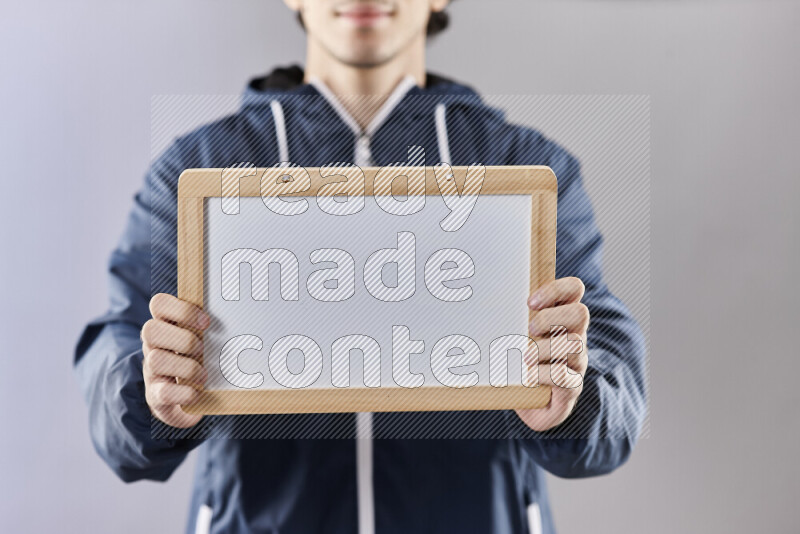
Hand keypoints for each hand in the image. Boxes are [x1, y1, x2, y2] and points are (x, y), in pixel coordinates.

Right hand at [141, 293, 209, 427]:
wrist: (186, 401)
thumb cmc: (199, 362)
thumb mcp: (204, 341)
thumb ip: (211, 328)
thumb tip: (244, 319)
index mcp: (165, 325)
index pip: (159, 304)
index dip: (181, 310)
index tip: (206, 322)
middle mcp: (152, 345)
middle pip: (150, 330)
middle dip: (183, 339)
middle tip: (203, 349)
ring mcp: (150, 370)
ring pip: (155, 360)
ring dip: (186, 367)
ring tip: (204, 375)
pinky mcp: (154, 395)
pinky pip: (162, 392)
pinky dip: (184, 392)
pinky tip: (197, 393)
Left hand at [516, 277, 588, 430]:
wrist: (531, 406)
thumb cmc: (521, 363)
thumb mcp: (517, 337)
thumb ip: (512, 319)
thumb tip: (483, 303)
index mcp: (563, 318)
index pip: (574, 289)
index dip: (556, 289)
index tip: (530, 302)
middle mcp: (576, 336)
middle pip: (580, 313)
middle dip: (551, 318)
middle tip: (529, 329)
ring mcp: (577, 361)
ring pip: (574, 343)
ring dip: (544, 348)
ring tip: (525, 357)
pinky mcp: (572, 385)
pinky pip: (565, 375)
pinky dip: (543, 374)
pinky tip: (529, 377)